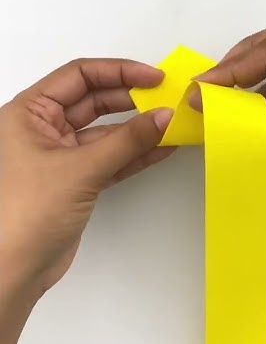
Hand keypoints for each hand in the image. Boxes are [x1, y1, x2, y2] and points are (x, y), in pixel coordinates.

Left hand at [0, 58, 172, 296]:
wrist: (12, 271)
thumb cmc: (23, 215)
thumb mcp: (80, 169)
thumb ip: (126, 141)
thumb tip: (163, 117)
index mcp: (29, 112)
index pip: (79, 75)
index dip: (118, 72)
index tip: (153, 77)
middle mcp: (42, 128)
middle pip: (94, 100)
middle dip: (131, 99)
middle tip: (166, 99)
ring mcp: (59, 154)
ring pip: (105, 130)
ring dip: (137, 128)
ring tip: (171, 123)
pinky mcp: (74, 180)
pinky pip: (109, 157)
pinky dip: (134, 153)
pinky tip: (161, 148)